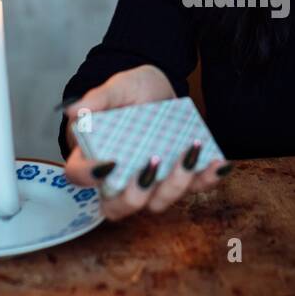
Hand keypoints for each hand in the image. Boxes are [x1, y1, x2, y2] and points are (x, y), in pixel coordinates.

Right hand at [61, 65, 229, 219]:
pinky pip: (194, 188)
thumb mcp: (117, 88)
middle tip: (150, 167)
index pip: (79, 175)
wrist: (162, 89)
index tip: (110, 161)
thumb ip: (98, 98)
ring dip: (175, 184)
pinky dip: (208, 178)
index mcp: (96, 155)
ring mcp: (151, 181)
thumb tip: (75, 111)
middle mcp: (121, 177)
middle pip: (116, 207)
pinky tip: (219, 162)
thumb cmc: (132, 92)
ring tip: (189, 152)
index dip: (89, 176)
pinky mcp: (179, 177)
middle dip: (133, 198)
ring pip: (156, 203)